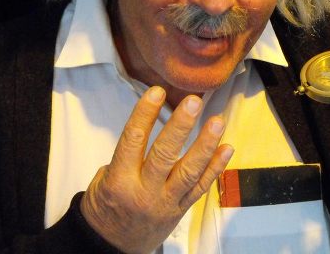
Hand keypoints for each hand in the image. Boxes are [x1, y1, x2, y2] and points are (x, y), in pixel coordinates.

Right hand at [80, 86, 233, 252]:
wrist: (111, 247)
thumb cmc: (105, 206)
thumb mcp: (103, 180)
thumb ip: (125, 157)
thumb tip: (148, 129)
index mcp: (119, 180)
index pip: (133, 141)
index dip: (144, 114)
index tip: (156, 91)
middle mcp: (144, 191)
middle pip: (165, 155)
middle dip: (180, 127)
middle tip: (194, 102)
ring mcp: (165, 203)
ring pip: (188, 172)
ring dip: (205, 146)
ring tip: (217, 122)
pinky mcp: (180, 211)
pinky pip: (200, 189)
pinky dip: (215, 168)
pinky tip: (227, 148)